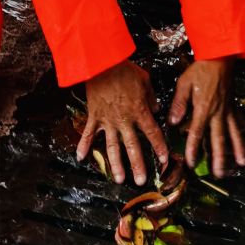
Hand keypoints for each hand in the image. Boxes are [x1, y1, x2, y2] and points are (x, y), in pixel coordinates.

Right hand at [76, 60, 168, 185]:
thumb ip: (151, 97)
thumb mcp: (144, 80)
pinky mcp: (94, 116)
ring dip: (115, 164)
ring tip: (118, 179)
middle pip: (133, 146)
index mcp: (139, 111)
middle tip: (141, 181)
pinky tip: (80, 158)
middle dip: (138, 165)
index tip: (164, 160)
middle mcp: (124, 120)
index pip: (152, 133)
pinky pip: (87, 134)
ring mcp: (108, 120)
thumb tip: (157, 108)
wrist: (103, 63)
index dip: (159, 147)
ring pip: (112, 147)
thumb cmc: (125, 70)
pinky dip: (83, 146)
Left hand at [168, 57, 244, 177]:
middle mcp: (217, 113)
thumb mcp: (184, 83)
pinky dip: (243, 135)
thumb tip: (172, 122)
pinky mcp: (233, 106)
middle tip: (219, 174)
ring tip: (241, 164)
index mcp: (203, 108)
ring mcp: (227, 110)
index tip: (191, 163)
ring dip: (237, 150)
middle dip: (218, 158)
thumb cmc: (200, 69)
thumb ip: (179, 103)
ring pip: (233, 134)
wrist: (220, 56)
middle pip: (218, 139)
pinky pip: (239, 123)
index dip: (193, 150)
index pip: (196, 133)